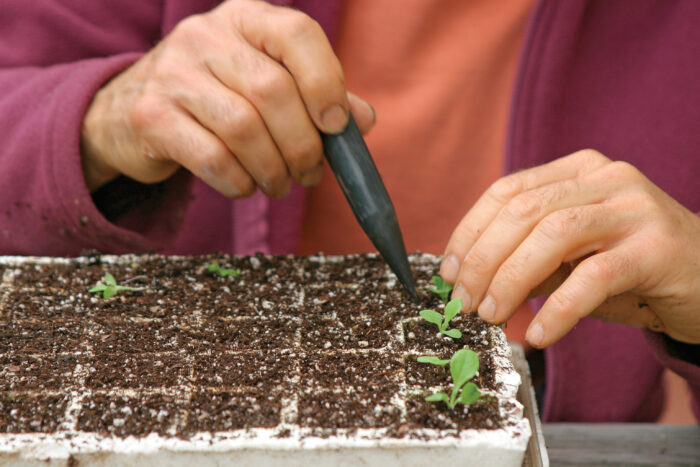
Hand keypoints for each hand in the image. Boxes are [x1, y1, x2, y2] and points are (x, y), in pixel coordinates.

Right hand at [81, 0, 374, 196]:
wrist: (131, 112)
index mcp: (246, 19)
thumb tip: (363, 121)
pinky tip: (245, 186)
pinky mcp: (151, 115)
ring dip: (273, 170)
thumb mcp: (267, 83)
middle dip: (303, 145)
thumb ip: (318, 96)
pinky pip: (212, 158)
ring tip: (280, 184)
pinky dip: (239, 182)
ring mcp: (173, 72)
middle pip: (273, 91)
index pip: (297, 33)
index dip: (325, 81)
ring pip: (244, 128)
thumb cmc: (218, 98)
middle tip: (310, 173)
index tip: (336, 126)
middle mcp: (206, 36)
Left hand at [439, 150, 699, 347]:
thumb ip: (528, 261)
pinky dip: (558, 309)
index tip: (447, 271)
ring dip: (511, 279)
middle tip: (464, 301)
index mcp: (578, 172)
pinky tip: (538, 335)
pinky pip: (594, 276)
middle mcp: (606, 178)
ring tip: (491, 316)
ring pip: (553, 234)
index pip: (508, 191)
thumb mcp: (571, 261)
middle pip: (524, 210)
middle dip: (483, 259)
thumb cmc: (632, 271)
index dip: (470, 231)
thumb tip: (471, 281)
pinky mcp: (656, 247)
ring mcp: (634, 208)